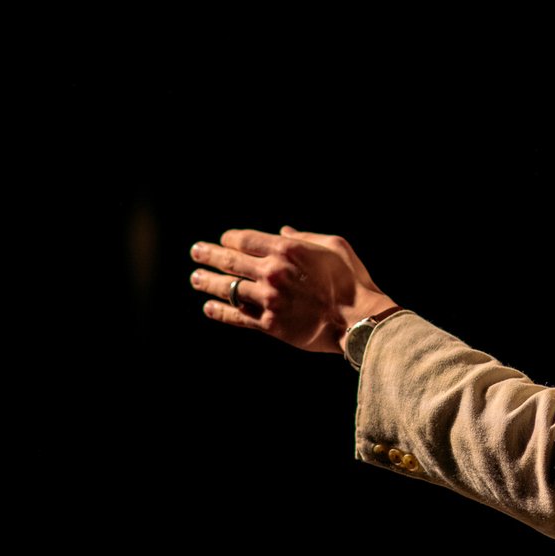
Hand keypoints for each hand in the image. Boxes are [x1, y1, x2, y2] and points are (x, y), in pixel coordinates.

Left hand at [189, 226, 396, 353]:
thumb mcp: (335, 246)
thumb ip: (305, 237)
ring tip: (195, 278)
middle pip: (230, 261)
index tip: (225, 239)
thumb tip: (282, 231)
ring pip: (228, 289)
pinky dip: (219, 312)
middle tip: (196, 251)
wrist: (359, 320)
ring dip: (207, 282)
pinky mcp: (269, 324)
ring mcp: (268, 300)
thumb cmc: (352, 280)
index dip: (230, 238)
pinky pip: (236, 317)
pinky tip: (208, 307)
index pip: (245, 239)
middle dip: (209, 254)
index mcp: (287, 250)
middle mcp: (273, 272)